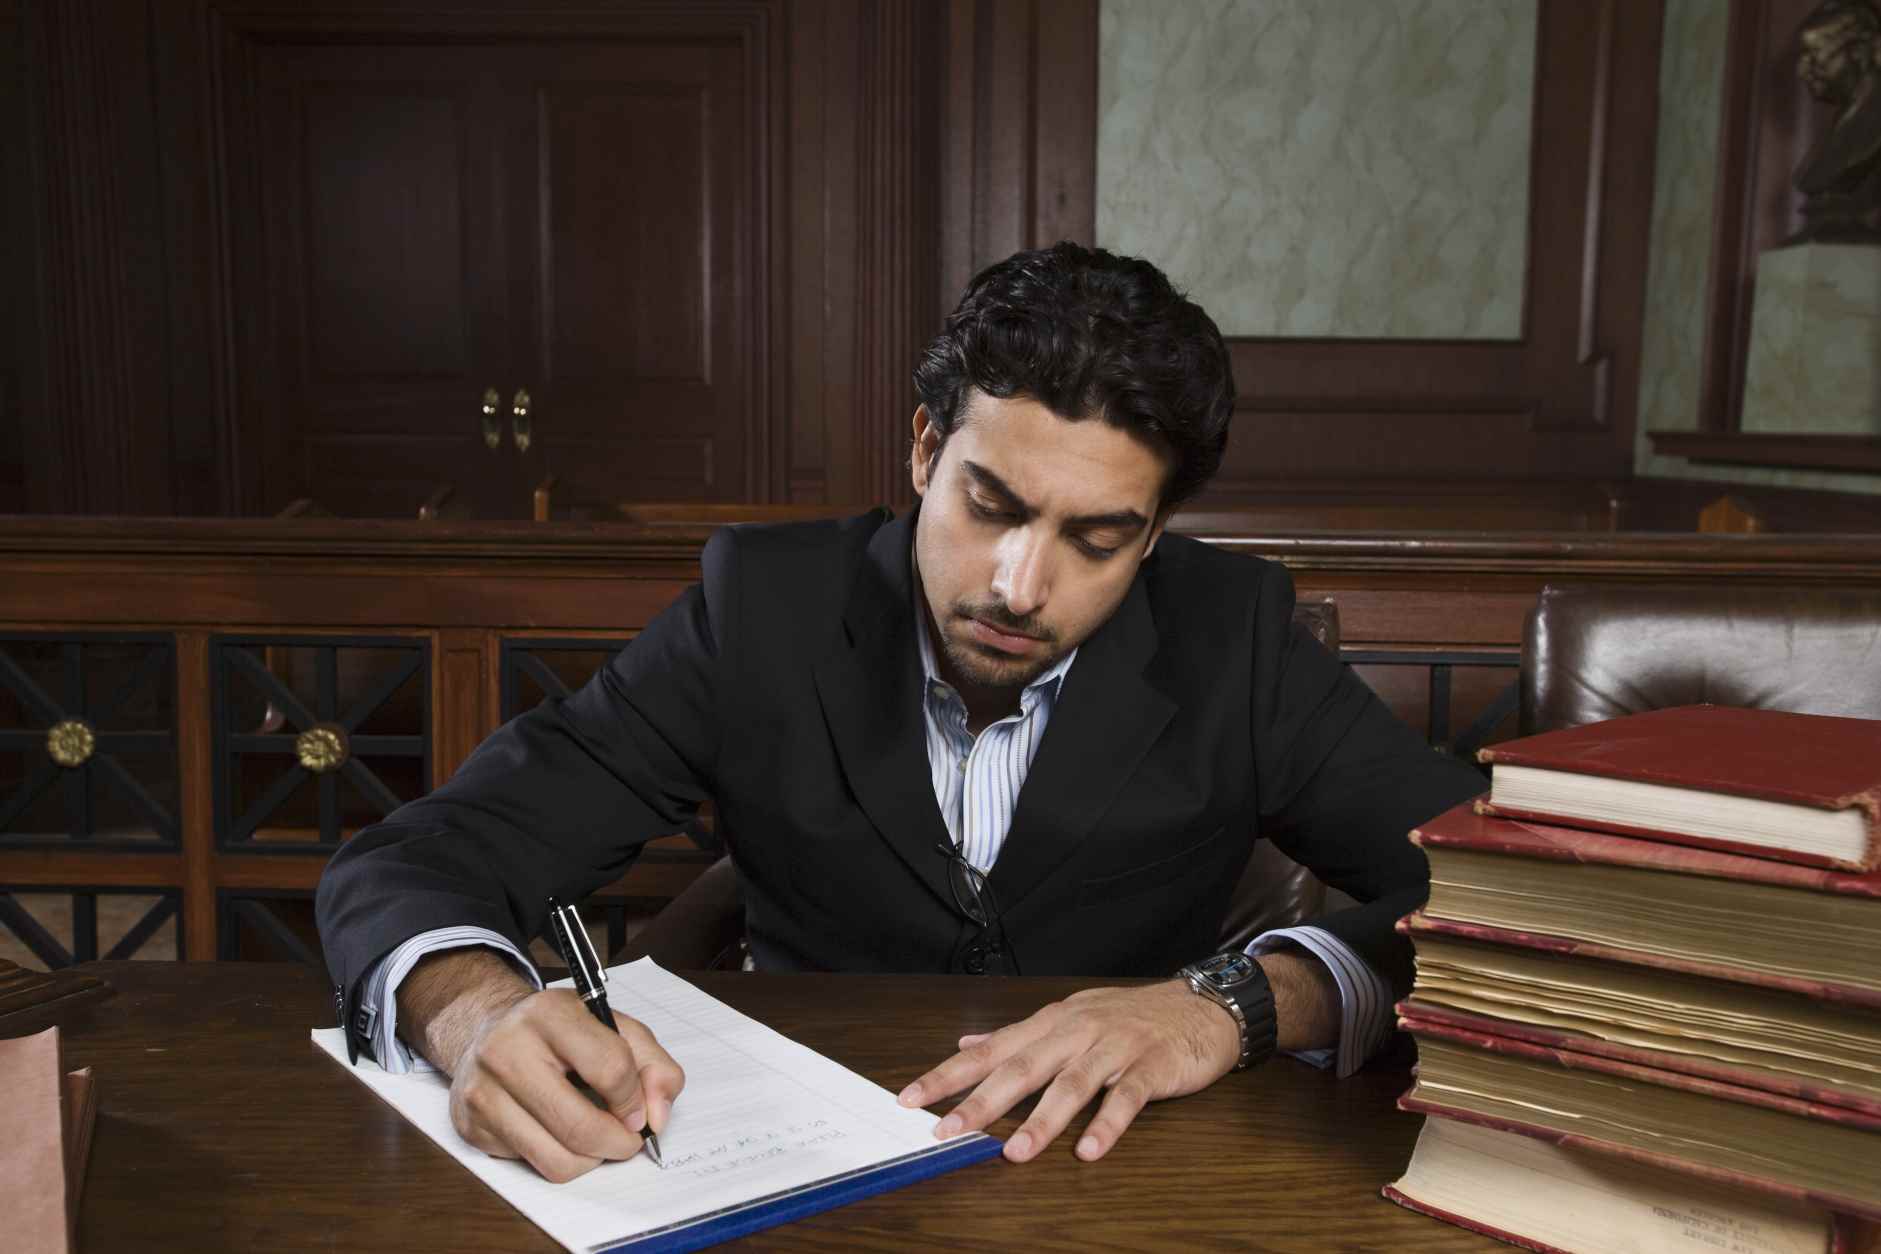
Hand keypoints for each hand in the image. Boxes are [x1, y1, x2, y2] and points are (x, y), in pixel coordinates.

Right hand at [447, 989, 685, 1181]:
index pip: (611, 1068)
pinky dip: (556, 1157)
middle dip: (618, 1143)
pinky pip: (531, 1165)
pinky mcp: (471, 1127)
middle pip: (581, 1126)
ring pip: (556, 1160)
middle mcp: (506, 1049)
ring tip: (596, 1138)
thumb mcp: (612, 1026)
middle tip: (627, 1139)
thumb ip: (653, 1064)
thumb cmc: (557, 1030)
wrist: (485, 1030)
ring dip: (590, 1159)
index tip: (639, 1111)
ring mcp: (483, 1092)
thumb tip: (658, 1116)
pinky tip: (556, 1131)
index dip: (636, 1100)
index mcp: (549, 1013)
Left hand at [896, 979, 1238, 1162]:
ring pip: (1072, 1085)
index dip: (949, 1074)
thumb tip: (968, 1043)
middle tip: (948, 1130)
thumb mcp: (1068, 1017)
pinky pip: (1128, 1096)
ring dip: (1041, 1121)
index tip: (911, 1098)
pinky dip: (1108, 1124)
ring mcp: (1114, 1048)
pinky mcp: (1152, 1066)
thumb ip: (1019, 1036)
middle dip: (982, 1101)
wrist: (1200, 1006)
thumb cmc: (1129, 1016)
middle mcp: (1076, 1032)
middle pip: (1022, 1068)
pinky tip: (1090, 1150)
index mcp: (1051, 1024)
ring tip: (1015, 1153)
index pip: (990, 1050)